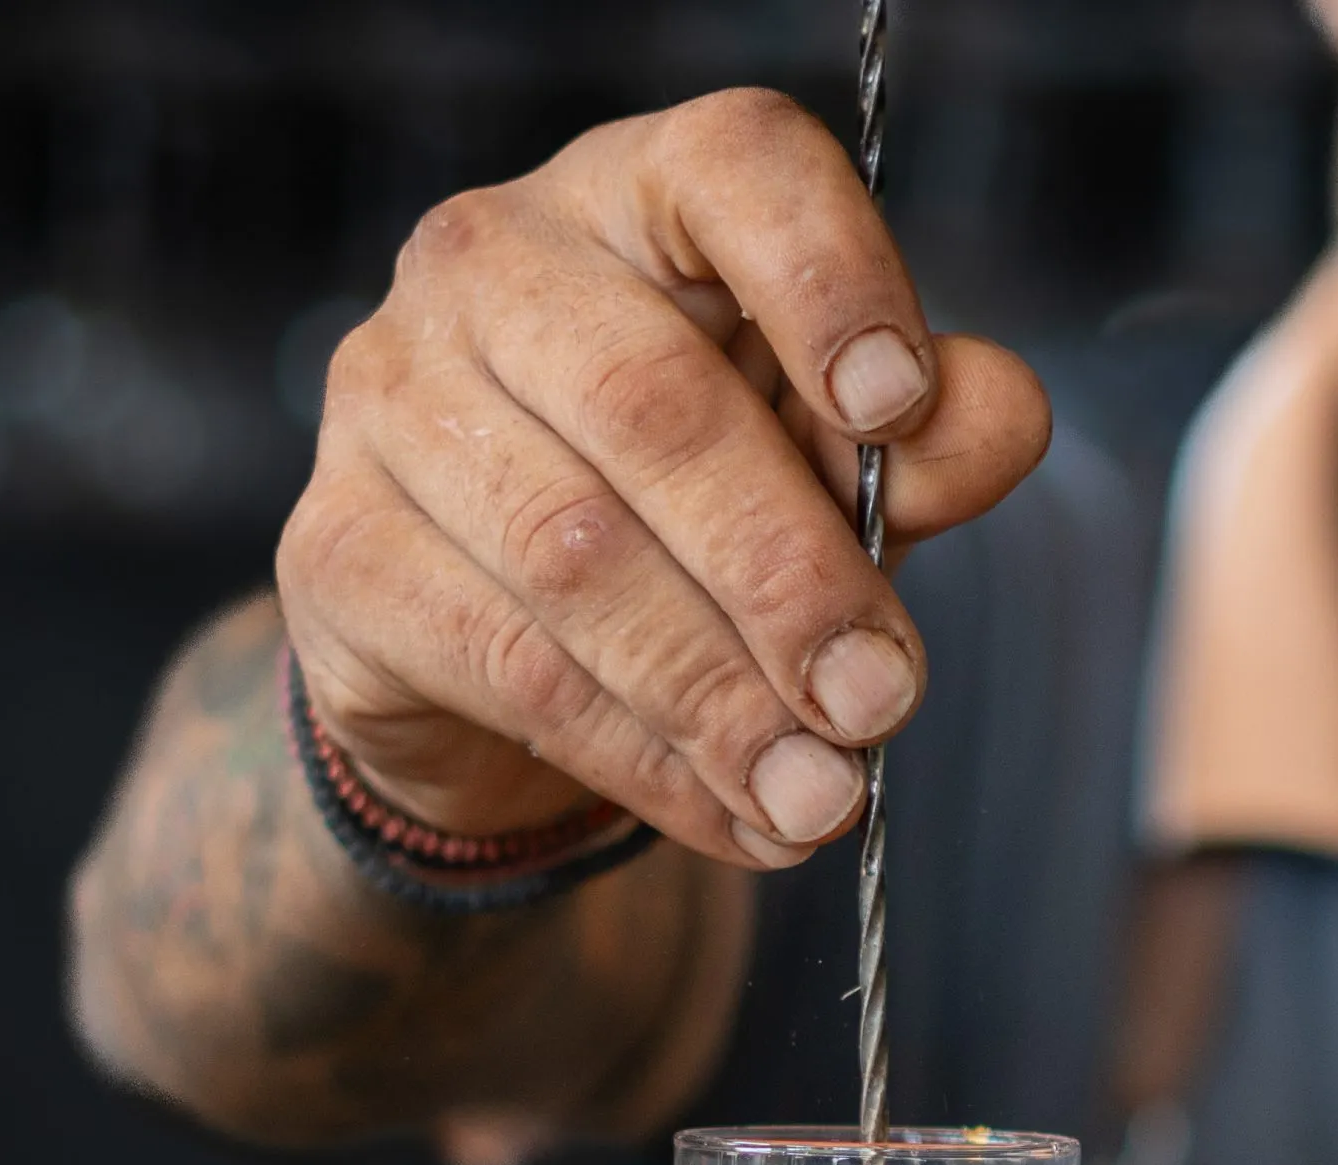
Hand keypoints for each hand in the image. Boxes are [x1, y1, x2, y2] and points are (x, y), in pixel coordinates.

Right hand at [275, 91, 1052, 864]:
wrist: (493, 647)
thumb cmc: (691, 514)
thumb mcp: (829, 469)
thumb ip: (921, 444)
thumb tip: (998, 420)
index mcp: (639, 198)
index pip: (734, 171)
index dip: (825, 277)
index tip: (897, 407)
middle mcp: (493, 263)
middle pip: (653, 405)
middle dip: (788, 579)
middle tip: (881, 700)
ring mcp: (392, 401)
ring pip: (576, 560)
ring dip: (721, 701)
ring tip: (823, 798)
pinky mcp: (339, 552)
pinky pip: (512, 671)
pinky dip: (646, 765)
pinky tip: (737, 820)